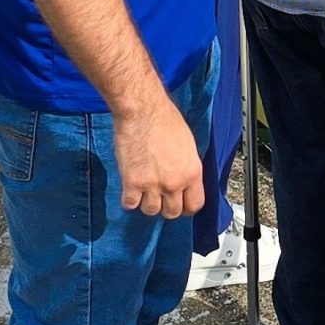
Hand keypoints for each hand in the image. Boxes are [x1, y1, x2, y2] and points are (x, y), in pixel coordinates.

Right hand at [113, 95, 205, 218]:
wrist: (143, 112)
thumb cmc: (165, 120)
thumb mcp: (188, 146)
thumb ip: (187, 168)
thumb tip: (184, 180)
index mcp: (192, 172)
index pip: (194, 205)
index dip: (186, 207)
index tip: (180, 205)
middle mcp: (174, 183)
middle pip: (172, 212)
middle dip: (166, 207)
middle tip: (160, 197)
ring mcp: (153, 185)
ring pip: (151, 211)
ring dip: (147, 203)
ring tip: (144, 190)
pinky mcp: (132, 183)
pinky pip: (130, 204)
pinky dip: (129, 199)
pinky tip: (131, 189)